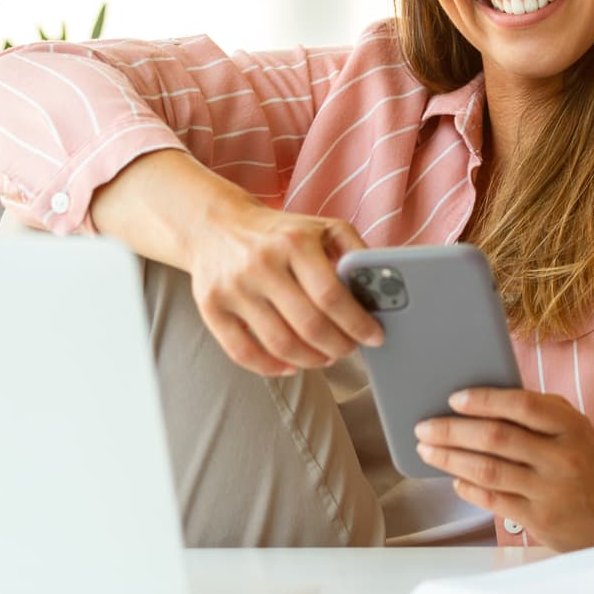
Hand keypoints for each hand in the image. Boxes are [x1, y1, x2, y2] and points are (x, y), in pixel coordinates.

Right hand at [89, 150, 383, 377]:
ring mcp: (232, 287)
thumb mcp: (321, 227)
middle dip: (338, 346)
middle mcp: (260, 263)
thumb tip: (382, 284)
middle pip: (308, 325)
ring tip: (326, 356)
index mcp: (293, 242)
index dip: (357, 324)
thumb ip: (354, 250)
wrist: (216, 225)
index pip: (331, 295)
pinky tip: (291, 365)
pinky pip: (242, 353)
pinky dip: (272, 368)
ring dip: (311, 360)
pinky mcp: (211, 307)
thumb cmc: (279, 232)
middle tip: (349, 349)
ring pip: (279, 344)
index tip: (374, 337)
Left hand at [414, 388, 593, 550]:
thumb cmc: (584, 458)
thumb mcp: (571, 425)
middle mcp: (562, 458)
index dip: (485, 400)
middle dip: (452, 431)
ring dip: (450, 459)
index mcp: (570, 426)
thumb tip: (479, 398)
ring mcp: (551, 491)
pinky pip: (494, 500)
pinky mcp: (541, 520)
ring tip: (427, 450)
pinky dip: (468, 487)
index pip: (522, 406)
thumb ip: (535, 409)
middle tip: (424, 426)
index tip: (454, 398)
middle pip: (497, 438)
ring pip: (489, 470)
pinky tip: (454, 477)